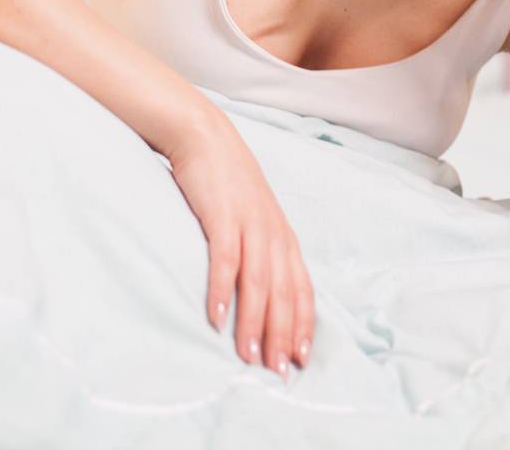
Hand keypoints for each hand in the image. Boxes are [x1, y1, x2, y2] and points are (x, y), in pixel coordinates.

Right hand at [167, 119, 314, 379]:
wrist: (205, 137)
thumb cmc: (227, 182)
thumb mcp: (254, 217)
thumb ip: (261, 250)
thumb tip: (260, 293)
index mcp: (283, 237)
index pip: (302, 289)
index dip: (303, 325)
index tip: (301, 359)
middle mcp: (273, 234)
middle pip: (284, 294)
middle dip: (282, 336)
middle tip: (277, 372)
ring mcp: (250, 224)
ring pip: (259, 283)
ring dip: (254, 323)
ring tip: (248, 357)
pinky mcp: (223, 216)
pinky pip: (226, 260)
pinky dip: (223, 290)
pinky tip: (218, 317)